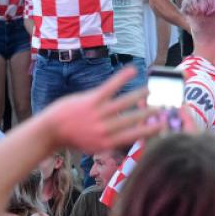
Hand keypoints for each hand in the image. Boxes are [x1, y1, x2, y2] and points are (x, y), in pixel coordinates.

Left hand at [43, 67, 162, 152]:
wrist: (50, 130)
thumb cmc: (72, 137)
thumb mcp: (93, 146)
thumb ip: (111, 141)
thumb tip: (129, 136)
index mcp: (106, 144)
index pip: (133, 136)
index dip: (150, 130)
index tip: (164, 125)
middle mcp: (104, 131)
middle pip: (132, 119)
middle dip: (149, 112)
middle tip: (164, 106)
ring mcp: (97, 115)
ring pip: (124, 103)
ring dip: (140, 95)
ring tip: (152, 89)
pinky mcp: (90, 100)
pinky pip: (110, 87)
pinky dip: (122, 78)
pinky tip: (132, 69)